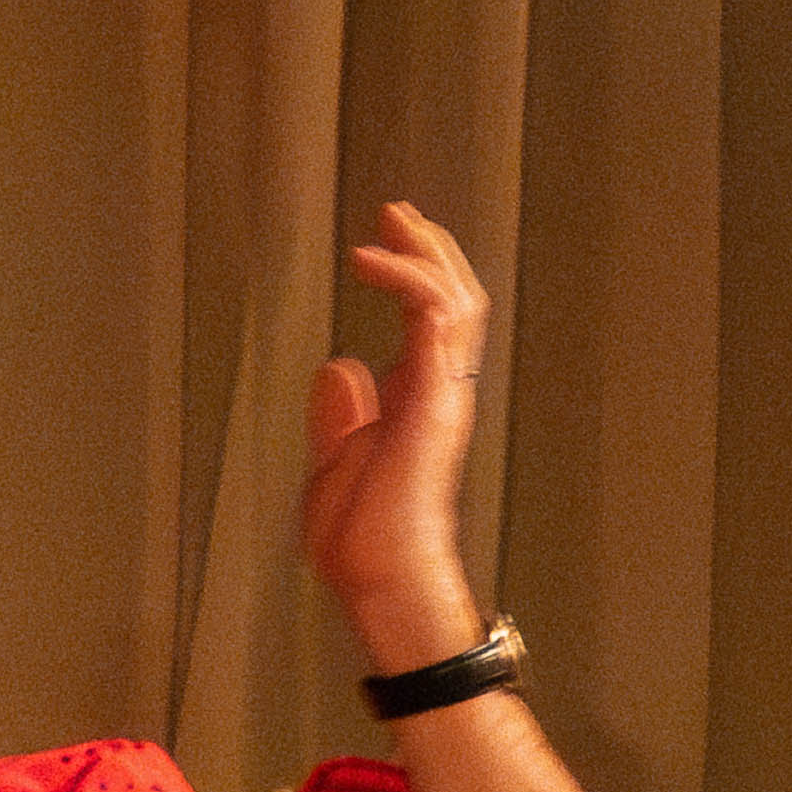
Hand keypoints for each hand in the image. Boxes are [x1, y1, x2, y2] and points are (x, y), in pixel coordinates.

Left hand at [300, 198, 492, 660]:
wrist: (383, 579)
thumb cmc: (362, 541)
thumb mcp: (334, 464)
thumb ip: (338, 415)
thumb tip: (340, 364)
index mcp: (418, 405)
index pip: (433, 325)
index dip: (415, 277)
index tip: (383, 243)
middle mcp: (439, 393)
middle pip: (456, 301)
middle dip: (431, 251)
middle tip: (399, 212)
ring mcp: (443, 395)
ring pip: (457, 300)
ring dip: (427, 253)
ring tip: (395, 219)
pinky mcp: (435, 398)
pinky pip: (434, 317)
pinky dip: (406, 278)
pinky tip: (370, 260)